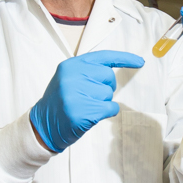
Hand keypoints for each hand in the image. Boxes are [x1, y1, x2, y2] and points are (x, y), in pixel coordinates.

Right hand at [29, 50, 145, 152]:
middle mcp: (73, 77)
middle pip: (108, 76)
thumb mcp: (68, 79)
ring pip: (109, 93)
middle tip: (92, 96)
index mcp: (70, 65)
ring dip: (103, 102)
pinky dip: (107, 112)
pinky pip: (110, 108)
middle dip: (107, 87)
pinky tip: (92, 115)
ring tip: (86, 106)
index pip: (103, 57)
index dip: (124, 58)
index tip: (140, 62)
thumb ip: (88, 71)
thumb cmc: (60, 103)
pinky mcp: (82, 112)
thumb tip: (114, 71)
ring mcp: (76, 94)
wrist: (43, 126)